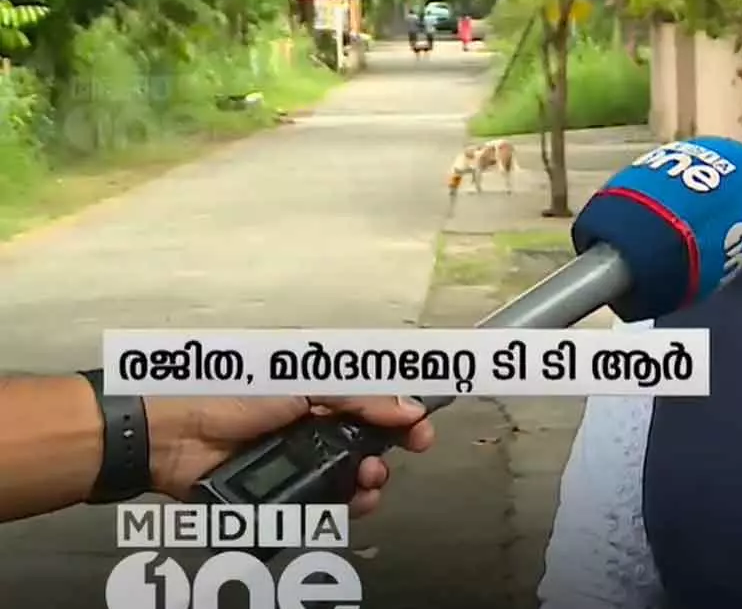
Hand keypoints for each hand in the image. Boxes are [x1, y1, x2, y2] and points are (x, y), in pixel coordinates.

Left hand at [145, 395, 436, 515]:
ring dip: (368, 482)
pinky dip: (342, 505)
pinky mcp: (281, 494)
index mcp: (318, 393)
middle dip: (386, 455)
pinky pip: (322, 503)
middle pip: (366, 445)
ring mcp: (298, 462)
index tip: (421, 431)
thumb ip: (357, 397)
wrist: (173, 435)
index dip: (401, 417)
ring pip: (349, 478)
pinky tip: (350, 502)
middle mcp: (313, 427)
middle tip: (386, 462)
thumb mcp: (303, 384)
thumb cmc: (232, 395)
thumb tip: (408, 407)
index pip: (372, 405)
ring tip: (367, 483)